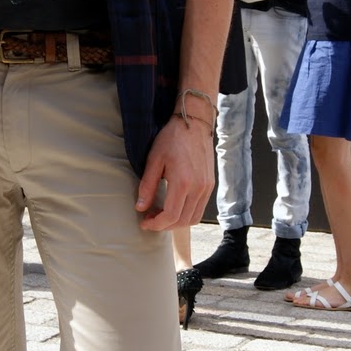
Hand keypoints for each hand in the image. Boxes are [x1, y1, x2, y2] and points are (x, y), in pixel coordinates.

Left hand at [135, 114, 214, 230]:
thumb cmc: (171, 139)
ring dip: (176, 222)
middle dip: (164, 225)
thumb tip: (140, 207)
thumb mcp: (154, 160)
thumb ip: (147, 186)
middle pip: (182, 221)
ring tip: (161, 214)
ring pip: (193, 218)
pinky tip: (174, 206)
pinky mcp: (210, 185)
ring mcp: (207, 187)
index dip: (156, 224)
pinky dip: (186, 214)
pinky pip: (199, 209)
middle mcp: (198, 188)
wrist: (194, 125)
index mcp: (183, 182)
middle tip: (150, 219)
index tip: (144, 223)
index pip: (171, 216)